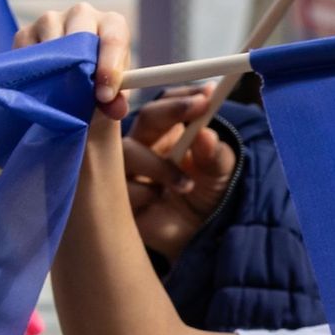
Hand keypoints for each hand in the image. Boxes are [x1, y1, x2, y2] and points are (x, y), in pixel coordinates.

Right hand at [16, 2, 130, 119]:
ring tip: (58, 95)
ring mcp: (51, 19)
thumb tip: (116, 108)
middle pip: (80, 34)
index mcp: (112, 24)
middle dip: (80, 66)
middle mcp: (82, 13)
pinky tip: (38, 86)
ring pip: (52, 42)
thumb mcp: (112, 95)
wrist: (69, 83)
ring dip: (55, 72)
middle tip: (78, 95)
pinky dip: (32, 72)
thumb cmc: (97, 84)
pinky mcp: (25, 32)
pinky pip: (27, 52)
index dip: (109, 68)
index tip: (105, 96)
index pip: (114, 39)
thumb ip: (116, 102)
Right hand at [122, 87, 236, 260]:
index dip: (184, 96)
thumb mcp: (219, 174)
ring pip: (127, 151)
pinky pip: (120, 187)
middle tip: (197, 110)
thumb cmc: (205, 198)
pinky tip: (158, 203)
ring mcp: (127, 170)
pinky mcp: (116, 197)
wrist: (195, 239)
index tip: (207, 96)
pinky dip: (144, 192)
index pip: (169, 104)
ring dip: (158, 163)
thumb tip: (206, 134)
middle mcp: (144, 146)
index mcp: (167, 134)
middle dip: (171, 111)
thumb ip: (214, 154)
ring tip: (186, 184)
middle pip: (145, 117)